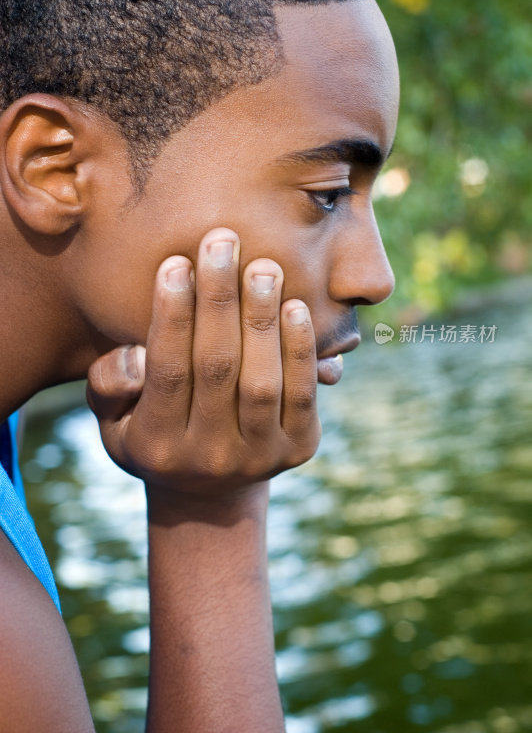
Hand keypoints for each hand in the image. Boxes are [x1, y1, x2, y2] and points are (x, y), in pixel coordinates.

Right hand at [86, 228, 320, 494]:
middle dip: (219, 299)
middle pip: (216, 367)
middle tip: (223, 242)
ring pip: (261, 381)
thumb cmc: (152, 435)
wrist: (210, 494)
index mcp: (156, 445)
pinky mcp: (298, 449)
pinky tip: (296, 305)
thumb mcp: (112, 422)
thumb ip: (108, 386)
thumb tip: (136, 355)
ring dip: (262, 318)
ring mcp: (258, 456)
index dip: (172, 315)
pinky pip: (303, 395)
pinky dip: (301, 348)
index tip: (177, 262)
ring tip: (264, 266)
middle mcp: (208, 457)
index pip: (166, 371)